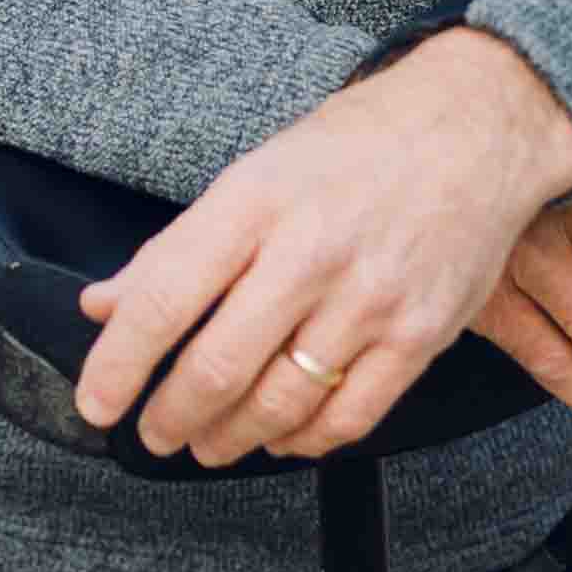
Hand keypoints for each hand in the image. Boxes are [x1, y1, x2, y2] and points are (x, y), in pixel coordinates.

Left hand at [74, 29, 571, 465]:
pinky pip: (350, 415)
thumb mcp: (254, 173)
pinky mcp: (420, 334)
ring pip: (279, 403)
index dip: (118, 365)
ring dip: (229, 438)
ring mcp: (369, 299)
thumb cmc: (356, 147)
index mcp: (255, 202)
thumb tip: (104, 305)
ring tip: (207, 442)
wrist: (476, 128)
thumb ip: (178, 248)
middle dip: (170, 416)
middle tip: (152, 433)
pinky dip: (304, 440)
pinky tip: (281, 436)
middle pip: (218, 366)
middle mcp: (310, 252)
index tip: (95, 402)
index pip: (165, 299)